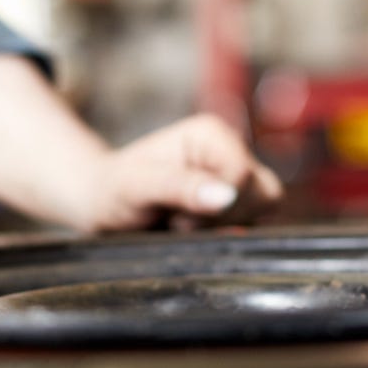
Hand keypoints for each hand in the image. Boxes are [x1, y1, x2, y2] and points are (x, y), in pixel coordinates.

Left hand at [84, 114, 283, 231]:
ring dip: (223, 227)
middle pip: (261, 193)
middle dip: (221, 218)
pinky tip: (193, 230)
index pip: (243, 174)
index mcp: (211, 133)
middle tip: (178, 219)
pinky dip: (225, 234)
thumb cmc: (115, 188)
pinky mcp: (237, 201)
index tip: (177, 212)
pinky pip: (255, 223)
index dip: (215, 205)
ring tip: (184, 223)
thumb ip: (180, 187)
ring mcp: (236, 177)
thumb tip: (227, 195)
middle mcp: (229, 150)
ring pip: (264, 209)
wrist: (103, 204)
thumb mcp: (137, 186)